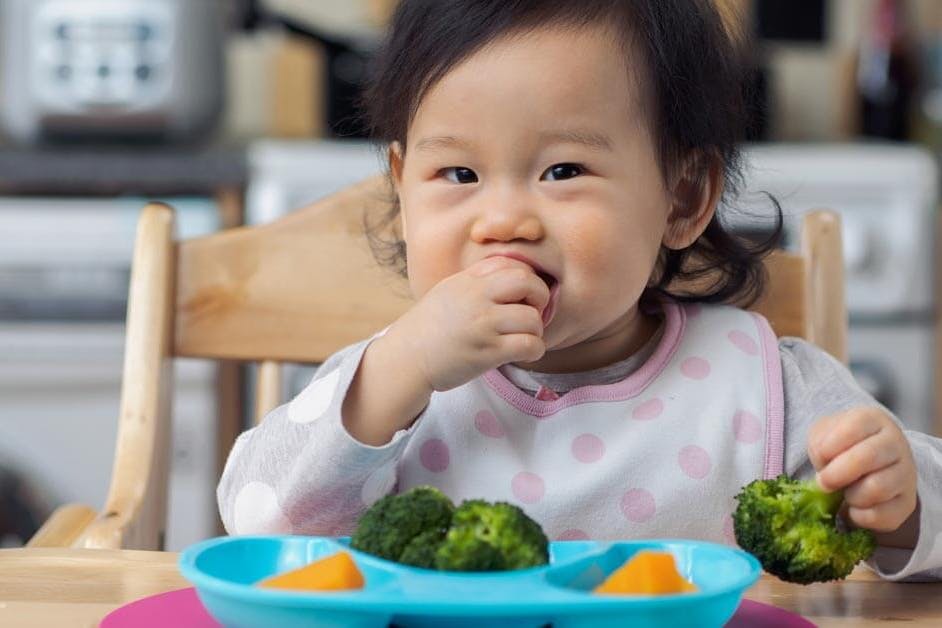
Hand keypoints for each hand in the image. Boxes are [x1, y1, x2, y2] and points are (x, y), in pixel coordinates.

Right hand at [386, 255, 549, 391]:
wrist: (406, 357)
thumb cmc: (429, 327)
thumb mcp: (449, 290)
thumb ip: (477, 280)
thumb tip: (511, 276)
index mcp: (468, 280)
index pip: (512, 264)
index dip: (527, 279)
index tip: (523, 296)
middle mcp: (476, 298)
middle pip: (528, 282)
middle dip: (540, 297)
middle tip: (532, 312)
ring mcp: (482, 325)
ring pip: (533, 318)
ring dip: (536, 330)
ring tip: (523, 337)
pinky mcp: (488, 352)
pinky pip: (530, 345)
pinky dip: (535, 350)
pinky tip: (524, 352)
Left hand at [808, 407, 916, 532]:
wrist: (866, 465)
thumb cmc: (840, 446)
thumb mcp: (824, 434)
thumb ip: (819, 443)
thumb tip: (825, 469)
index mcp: (873, 420)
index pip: (854, 426)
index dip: (830, 445)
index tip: (820, 456)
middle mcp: (896, 443)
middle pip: (866, 458)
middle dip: (836, 474)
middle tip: (823, 482)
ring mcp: (906, 473)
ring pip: (876, 488)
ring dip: (851, 495)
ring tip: (845, 492)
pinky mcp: (907, 503)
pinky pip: (881, 515)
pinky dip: (859, 515)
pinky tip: (854, 507)